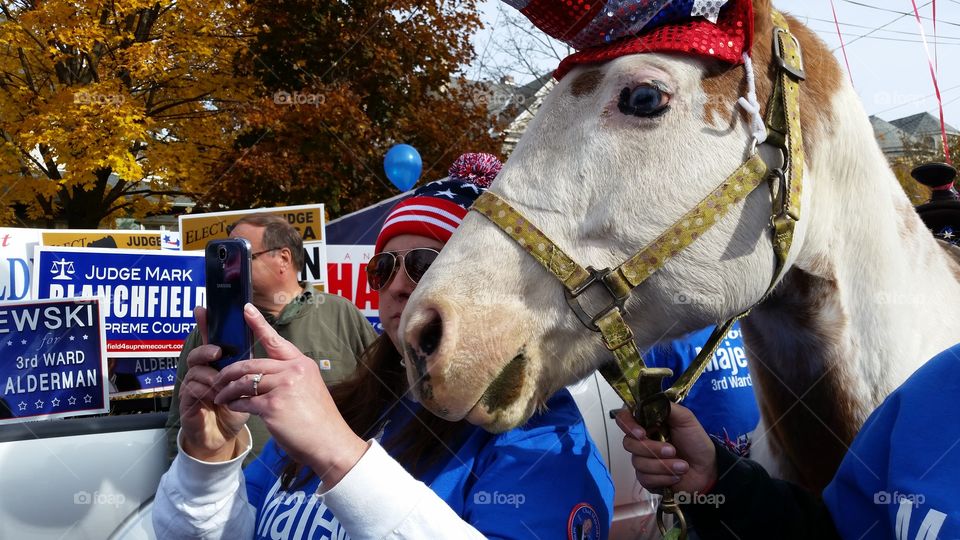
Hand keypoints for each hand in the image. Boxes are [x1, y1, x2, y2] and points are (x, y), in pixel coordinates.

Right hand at [178, 306, 249, 461]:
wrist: (224, 437)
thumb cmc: (236, 408)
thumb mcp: (248, 385)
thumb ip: (251, 366)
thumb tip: (267, 341)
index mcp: (217, 365)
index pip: (210, 340)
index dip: (205, 324)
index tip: (202, 308)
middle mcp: (201, 372)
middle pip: (197, 353)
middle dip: (206, 350)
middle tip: (218, 353)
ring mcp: (191, 387)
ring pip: (195, 372)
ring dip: (211, 377)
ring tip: (223, 386)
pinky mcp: (187, 403)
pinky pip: (191, 391)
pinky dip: (205, 392)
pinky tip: (217, 398)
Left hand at [214, 304, 368, 487]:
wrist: (330, 443)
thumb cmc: (318, 421)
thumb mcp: (309, 389)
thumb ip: (288, 378)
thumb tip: (261, 378)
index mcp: (302, 364)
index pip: (276, 341)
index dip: (259, 324)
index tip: (245, 309)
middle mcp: (294, 371)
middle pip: (251, 364)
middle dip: (228, 373)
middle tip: (217, 381)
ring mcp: (284, 387)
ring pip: (244, 382)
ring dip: (227, 391)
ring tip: (220, 398)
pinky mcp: (273, 406)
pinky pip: (245, 402)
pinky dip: (235, 405)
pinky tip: (233, 409)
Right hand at [615, 403, 716, 494]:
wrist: (708, 469)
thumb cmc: (696, 442)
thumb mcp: (686, 418)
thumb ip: (667, 408)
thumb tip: (649, 401)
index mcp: (647, 423)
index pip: (624, 419)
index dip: (627, 425)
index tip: (641, 433)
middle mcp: (641, 441)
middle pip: (629, 443)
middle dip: (652, 449)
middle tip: (673, 450)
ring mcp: (642, 460)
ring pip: (638, 462)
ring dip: (663, 465)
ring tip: (682, 466)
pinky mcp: (647, 478)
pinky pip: (645, 478)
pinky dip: (664, 477)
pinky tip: (677, 476)